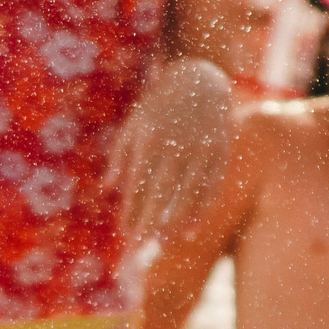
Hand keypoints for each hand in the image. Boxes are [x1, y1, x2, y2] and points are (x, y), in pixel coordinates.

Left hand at [105, 58, 230, 239]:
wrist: (200, 79)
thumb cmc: (159, 105)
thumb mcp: (133, 124)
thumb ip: (120, 156)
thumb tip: (107, 190)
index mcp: (150, 139)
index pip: (138, 183)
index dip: (131, 210)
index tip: (123, 233)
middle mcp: (177, 147)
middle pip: (162, 194)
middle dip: (149, 223)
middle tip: (137, 249)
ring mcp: (202, 151)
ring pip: (188, 196)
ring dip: (175, 223)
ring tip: (163, 246)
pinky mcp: (221, 153)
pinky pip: (211, 189)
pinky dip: (201, 212)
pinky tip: (191, 231)